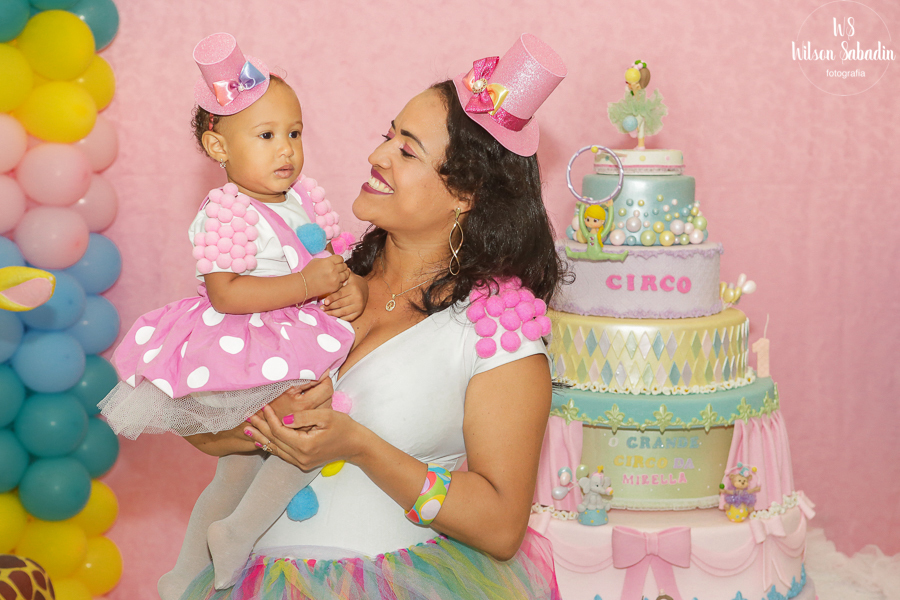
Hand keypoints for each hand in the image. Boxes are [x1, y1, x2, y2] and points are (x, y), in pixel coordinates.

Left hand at [247, 404, 366, 470]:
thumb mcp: (326, 416)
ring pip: (275, 449)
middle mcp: (300, 458)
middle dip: (260, 428)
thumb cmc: (344, 427)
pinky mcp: (303, 463)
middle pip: (274, 441)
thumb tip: (284, 418)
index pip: (280, 431)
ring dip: (261, 438)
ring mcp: (301, 462)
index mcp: (305, 446)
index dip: (270, 418)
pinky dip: (271, 446)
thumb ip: (304, 417)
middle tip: (246, 416)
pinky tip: (262, 441)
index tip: (263, 405)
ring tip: (247, 429)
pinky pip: (282, 454)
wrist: (356, 445)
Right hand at [263, 374, 333, 420]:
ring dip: (323, 399)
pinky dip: (318, 408)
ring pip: (327, 407)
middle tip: (315, 383)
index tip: (321, 374)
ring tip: (311, 393)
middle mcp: (308, 416)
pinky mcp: (308, 428)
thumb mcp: (286, 386)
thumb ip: (306, 378)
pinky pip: (320, 415)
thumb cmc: (270, 399)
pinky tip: (309, 404)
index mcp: (303, 405)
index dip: (326, 379)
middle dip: (324, 389)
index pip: (327, 389)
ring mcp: (309, 424)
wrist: (259, 419)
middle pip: (329, 398)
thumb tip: (323, 371)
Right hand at [301, 255, 349, 298]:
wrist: (304, 285)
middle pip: (344, 266)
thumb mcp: (316, 261)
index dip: (339, 260)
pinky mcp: (335, 287)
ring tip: (339, 275)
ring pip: (346, 274)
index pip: (340, 258)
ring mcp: (335, 279)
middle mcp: (333, 269)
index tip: (337, 262)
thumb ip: (327, 259)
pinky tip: (335, 281)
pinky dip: (340, 282)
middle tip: (338, 269)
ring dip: (343, 274)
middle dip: (342, 267)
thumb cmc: (308, 272)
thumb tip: (334, 260)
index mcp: (328, 262)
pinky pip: (343, 283)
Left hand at [323, 273, 367, 320]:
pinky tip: (333, 316)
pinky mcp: (359, 312)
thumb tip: (332, 274)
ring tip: (325, 312)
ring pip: (343, 312)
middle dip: (330, 307)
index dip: (331, 298)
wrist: (365, 288)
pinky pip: (348, 318)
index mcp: (353, 288)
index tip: (324, 302)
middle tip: (321, 308)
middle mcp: (357, 298)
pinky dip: (340, 318)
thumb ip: (341, 276)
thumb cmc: (353, 282)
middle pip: (340, 304)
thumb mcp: (349, 277)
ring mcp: (359, 306)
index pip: (340, 294)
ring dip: (333, 313)